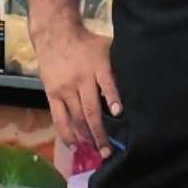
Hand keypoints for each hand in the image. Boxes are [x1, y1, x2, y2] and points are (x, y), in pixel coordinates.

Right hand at [36, 27, 119, 154]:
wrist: (55, 35)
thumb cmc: (86, 43)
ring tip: (95, 152)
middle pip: (90, 110)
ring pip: (75, 118)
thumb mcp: (106, 48)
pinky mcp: (51, 94)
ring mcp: (64, 89)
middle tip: (108, 152)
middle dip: (99, 133)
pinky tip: (75, 145)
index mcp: (97, 67)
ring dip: (85, 137)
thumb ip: (116, 68)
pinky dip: (66, 133)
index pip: (106, 83)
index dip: (112, 98)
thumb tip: (135, 86)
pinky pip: (59, 118)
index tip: (119, 113)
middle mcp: (80, 80)